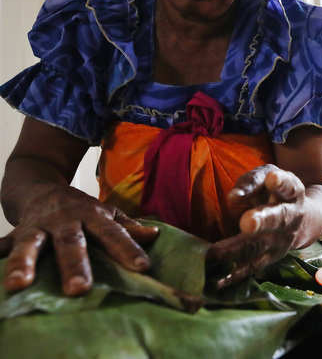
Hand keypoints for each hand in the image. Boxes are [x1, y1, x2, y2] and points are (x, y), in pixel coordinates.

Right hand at [0, 186, 157, 295]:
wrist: (41, 185)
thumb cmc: (80, 208)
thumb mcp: (106, 213)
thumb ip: (128, 226)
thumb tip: (154, 235)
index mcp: (92, 215)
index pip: (113, 233)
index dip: (128, 249)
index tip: (142, 268)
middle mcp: (65, 220)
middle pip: (71, 242)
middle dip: (74, 265)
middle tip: (79, 289)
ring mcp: (38, 226)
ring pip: (30, 243)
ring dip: (24, 263)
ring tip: (18, 284)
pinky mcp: (15, 232)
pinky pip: (3, 244)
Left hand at [207, 164, 305, 288]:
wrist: (304, 219)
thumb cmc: (277, 192)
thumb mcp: (268, 176)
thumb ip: (251, 182)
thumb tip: (233, 197)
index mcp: (292, 193)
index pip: (288, 186)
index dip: (280, 182)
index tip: (272, 179)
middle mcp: (291, 218)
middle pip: (278, 218)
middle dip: (263, 220)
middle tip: (246, 222)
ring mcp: (282, 240)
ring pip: (261, 245)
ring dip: (239, 249)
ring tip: (216, 253)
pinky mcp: (271, 257)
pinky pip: (253, 266)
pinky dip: (236, 274)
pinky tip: (218, 280)